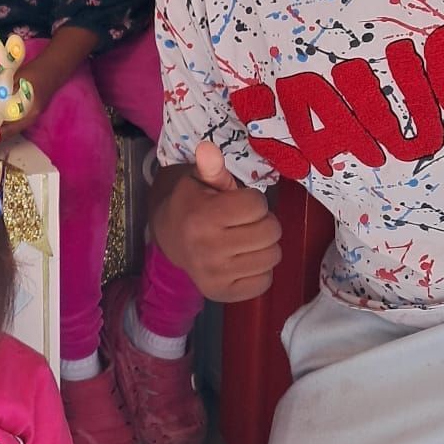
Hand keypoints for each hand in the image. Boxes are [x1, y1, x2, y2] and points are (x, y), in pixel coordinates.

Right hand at [154, 140, 282, 302]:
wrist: (170, 239)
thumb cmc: (194, 204)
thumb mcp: (200, 180)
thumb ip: (211, 167)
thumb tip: (208, 149)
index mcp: (203, 217)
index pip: (258, 206)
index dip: (253, 202)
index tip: (237, 205)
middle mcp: (208, 248)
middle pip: (271, 232)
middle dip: (263, 223)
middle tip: (244, 223)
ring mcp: (215, 275)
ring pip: (273, 257)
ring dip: (264, 246)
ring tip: (245, 241)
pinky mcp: (222, 294)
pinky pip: (265, 282)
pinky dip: (260, 270)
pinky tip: (243, 260)